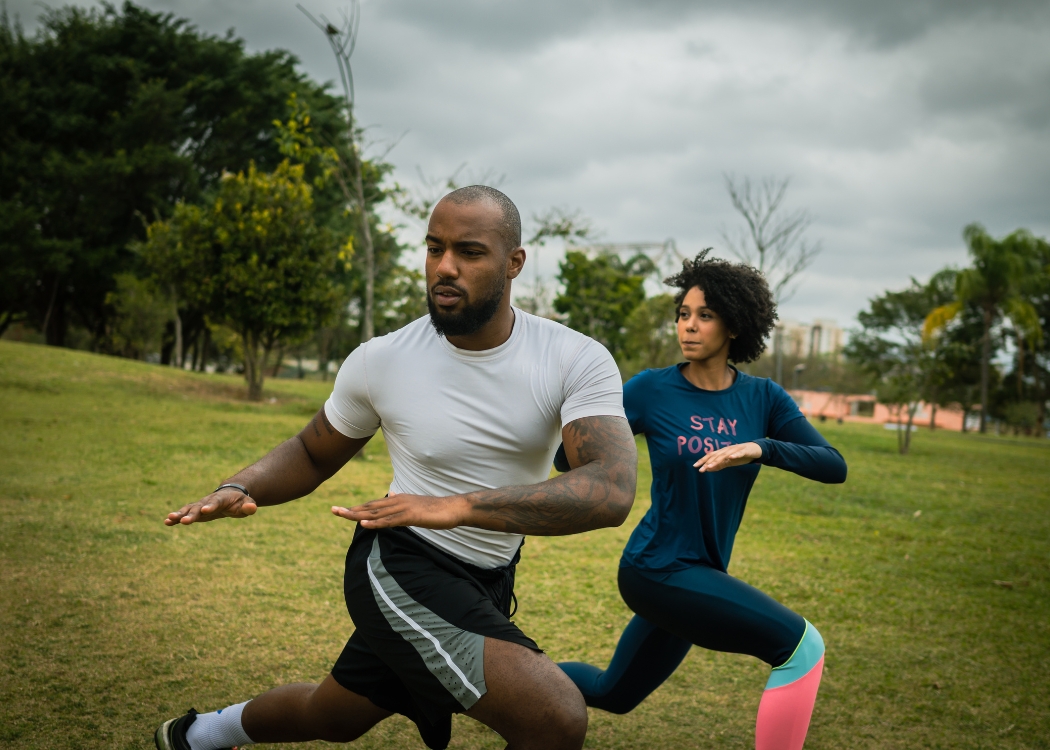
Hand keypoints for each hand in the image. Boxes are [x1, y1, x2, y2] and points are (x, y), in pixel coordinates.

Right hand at [164, 489, 257, 525]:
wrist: (230, 495)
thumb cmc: (239, 501)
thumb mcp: (247, 503)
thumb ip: (249, 506)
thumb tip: (252, 508)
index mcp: (221, 499)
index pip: (215, 502)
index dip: (210, 506)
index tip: (204, 511)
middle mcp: (208, 501)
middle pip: (198, 507)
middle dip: (191, 514)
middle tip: (183, 521)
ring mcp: (200, 505)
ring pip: (188, 509)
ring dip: (179, 514)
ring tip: (169, 519)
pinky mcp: (195, 511)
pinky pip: (184, 513)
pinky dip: (176, 517)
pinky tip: (167, 522)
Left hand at [331, 492, 469, 529]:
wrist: (454, 508)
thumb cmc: (437, 510)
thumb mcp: (416, 507)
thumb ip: (402, 505)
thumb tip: (392, 498)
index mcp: (398, 500)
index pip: (373, 505)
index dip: (357, 507)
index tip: (342, 510)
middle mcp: (398, 501)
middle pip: (370, 506)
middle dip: (351, 509)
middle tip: (332, 510)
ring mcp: (403, 508)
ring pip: (376, 512)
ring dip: (358, 514)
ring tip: (342, 514)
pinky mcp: (410, 516)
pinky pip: (389, 521)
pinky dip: (375, 522)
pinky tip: (364, 523)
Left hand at [693, 442, 761, 472]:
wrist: (754, 449)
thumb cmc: (740, 455)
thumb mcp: (729, 462)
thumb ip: (720, 465)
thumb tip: (708, 469)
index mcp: (723, 452)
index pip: (710, 456)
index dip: (703, 460)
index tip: (695, 466)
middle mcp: (727, 450)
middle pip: (716, 455)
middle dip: (708, 462)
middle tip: (701, 469)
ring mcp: (735, 450)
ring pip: (725, 455)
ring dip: (717, 460)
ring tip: (710, 466)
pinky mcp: (744, 451)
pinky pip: (739, 453)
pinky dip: (735, 455)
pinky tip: (730, 457)